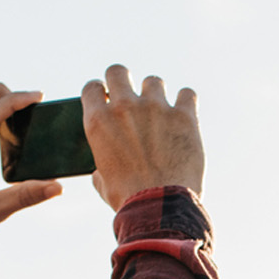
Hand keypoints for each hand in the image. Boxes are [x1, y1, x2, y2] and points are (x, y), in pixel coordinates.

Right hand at [84, 64, 202, 210]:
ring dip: (155, 94)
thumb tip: (101, 168)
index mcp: (98, 121)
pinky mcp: (184, 116)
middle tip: (131, 97)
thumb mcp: (102, 182)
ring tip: (161, 112)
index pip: (92, 87)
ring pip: (153, 81)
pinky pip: (187, 94)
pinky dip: (186, 102)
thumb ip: (101, 165)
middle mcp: (124, 107)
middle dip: (122, 80)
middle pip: (118, 71)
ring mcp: (155, 108)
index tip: (107, 100)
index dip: (100, 92)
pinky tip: (185, 114)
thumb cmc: (128, 198)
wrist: (160, 207)